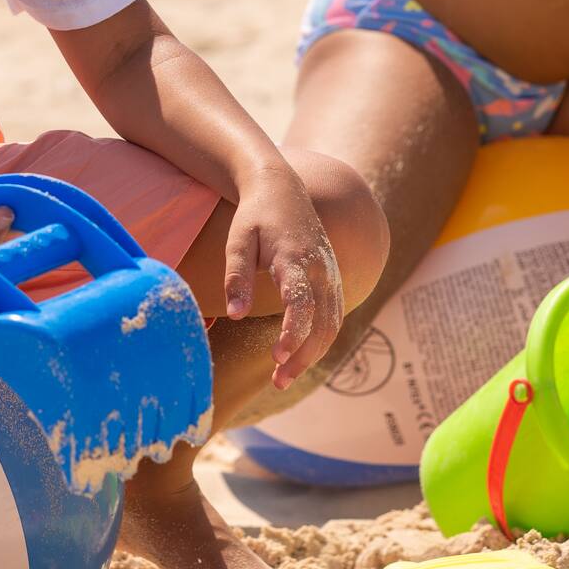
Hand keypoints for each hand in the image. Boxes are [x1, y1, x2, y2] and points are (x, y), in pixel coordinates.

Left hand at [226, 166, 342, 389]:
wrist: (281, 187)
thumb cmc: (254, 216)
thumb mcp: (238, 240)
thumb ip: (236, 276)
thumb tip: (235, 314)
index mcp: (296, 258)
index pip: (301, 303)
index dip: (293, 333)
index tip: (277, 357)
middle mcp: (320, 268)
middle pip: (322, 322)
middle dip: (302, 356)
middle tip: (276, 381)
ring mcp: (331, 273)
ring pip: (332, 324)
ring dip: (312, 354)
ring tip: (282, 377)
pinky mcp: (333, 278)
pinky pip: (334, 316)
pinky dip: (321, 341)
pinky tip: (299, 356)